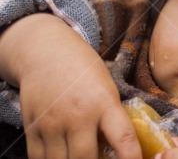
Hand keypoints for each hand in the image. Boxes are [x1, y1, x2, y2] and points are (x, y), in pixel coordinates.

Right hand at [0, 13, 141, 158]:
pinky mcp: (32, 126)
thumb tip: (119, 149)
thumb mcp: (107, 88)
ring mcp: (52, 122)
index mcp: (104, 102)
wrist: (47, 52)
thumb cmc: (84, 69)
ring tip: (82, 154)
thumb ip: (111, 117)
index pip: (123, 139)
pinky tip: (62, 153)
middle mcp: (78, 114)